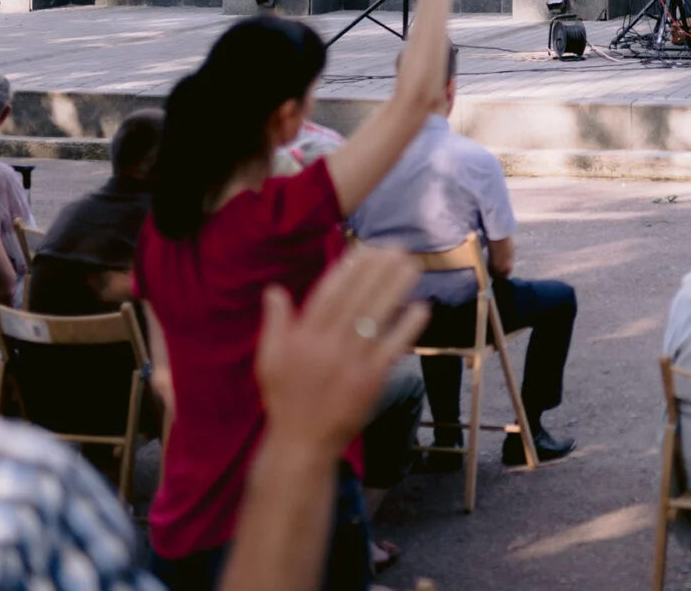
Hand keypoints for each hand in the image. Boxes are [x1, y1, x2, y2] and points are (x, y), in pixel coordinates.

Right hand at [256, 246, 427, 457]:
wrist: (302, 444)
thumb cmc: (285, 398)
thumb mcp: (269, 360)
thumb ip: (275, 323)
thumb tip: (274, 289)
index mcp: (301, 339)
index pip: (329, 294)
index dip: (349, 269)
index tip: (367, 248)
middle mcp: (326, 347)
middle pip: (357, 300)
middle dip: (378, 271)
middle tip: (397, 247)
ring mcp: (351, 364)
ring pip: (376, 318)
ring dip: (396, 289)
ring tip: (412, 266)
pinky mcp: (371, 382)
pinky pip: (393, 348)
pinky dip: (408, 327)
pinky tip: (422, 307)